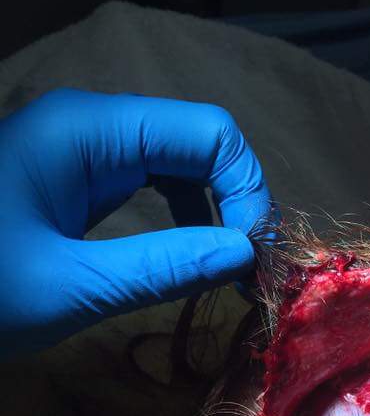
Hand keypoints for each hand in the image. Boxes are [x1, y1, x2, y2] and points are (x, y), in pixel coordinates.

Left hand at [0, 89, 272, 355]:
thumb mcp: (73, 286)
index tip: (250, 257)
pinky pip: (148, 185)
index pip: (209, 132)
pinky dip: (181, 219)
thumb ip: (165, 266)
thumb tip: (245, 253)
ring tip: (228, 269)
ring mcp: (82, 154)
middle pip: (198, 143)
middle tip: (250, 270)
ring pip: (177, 164)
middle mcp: (92, 128)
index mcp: (89, 131)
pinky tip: (190, 256)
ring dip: (213, 211)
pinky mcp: (75, 184)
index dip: (246, 188)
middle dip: (236, 201)